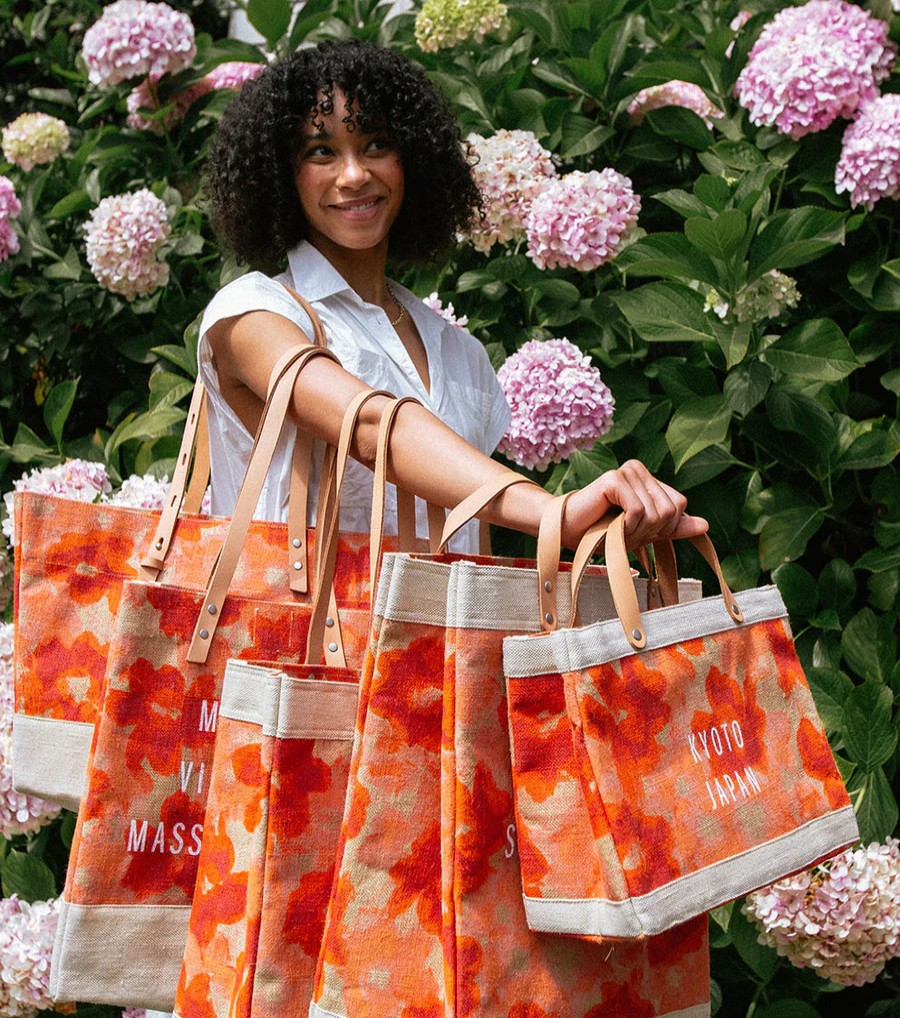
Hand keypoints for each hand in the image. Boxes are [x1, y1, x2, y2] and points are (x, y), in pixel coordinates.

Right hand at [562, 460, 707, 549]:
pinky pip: (639, 511)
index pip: (679, 505)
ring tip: (615, 528)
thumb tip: (705, 525)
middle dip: (649, 531)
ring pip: (655, 512)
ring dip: (635, 531)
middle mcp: (638, 469)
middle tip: (623, 531)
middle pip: (670, 509)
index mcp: (648, 477)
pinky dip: (626, 527)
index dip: (662, 527)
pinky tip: (610, 524)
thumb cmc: (603, 531)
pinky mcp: (614, 478)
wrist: (569, 532)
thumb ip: (674, 527)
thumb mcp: (645, 532)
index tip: (636, 530)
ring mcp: (626, 471)